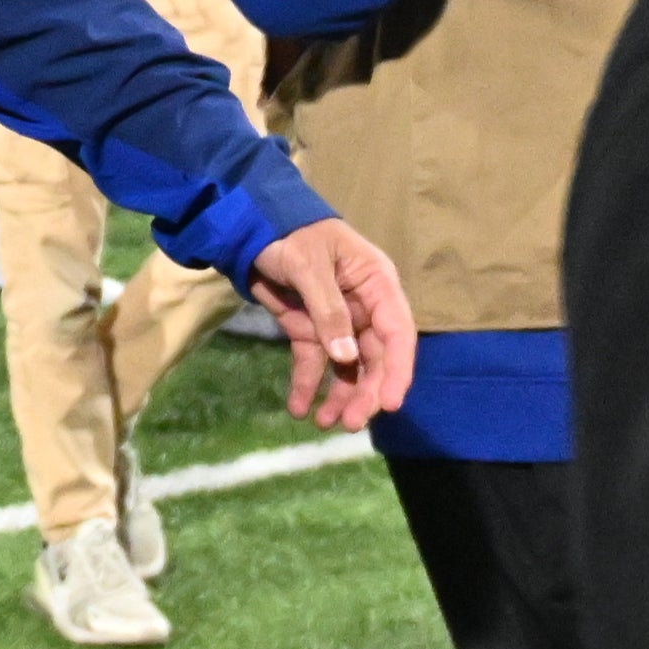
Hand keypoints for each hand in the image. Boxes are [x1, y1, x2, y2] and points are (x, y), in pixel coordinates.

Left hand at [246, 217, 417, 431]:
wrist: (252, 225)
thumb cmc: (291, 234)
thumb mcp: (309, 267)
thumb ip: (328, 311)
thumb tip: (347, 358)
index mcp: (377, 285)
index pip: (397, 333)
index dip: (396, 370)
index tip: (388, 403)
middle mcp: (364, 307)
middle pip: (374, 357)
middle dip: (364, 391)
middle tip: (351, 423)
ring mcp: (337, 321)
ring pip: (346, 366)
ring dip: (339, 395)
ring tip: (324, 423)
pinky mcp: (310, 329)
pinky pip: (313, 361)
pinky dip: (307, 384)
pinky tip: (298, 408)